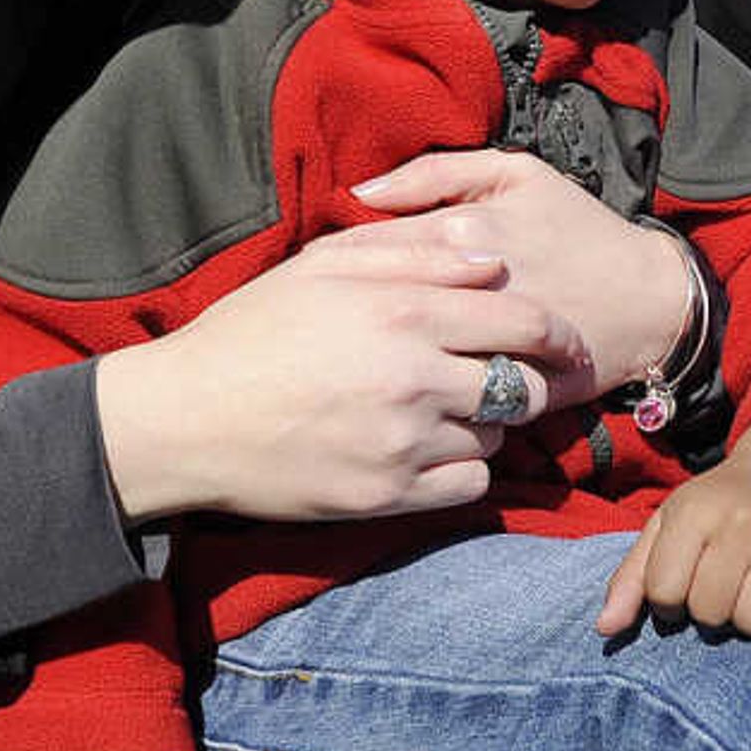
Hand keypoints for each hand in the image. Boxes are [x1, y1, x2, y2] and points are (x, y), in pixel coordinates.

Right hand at [94, 228, 579, 525]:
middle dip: (527, 381)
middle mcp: (413, 379)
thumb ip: (413, 253)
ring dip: (486, 424)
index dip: (558, 332)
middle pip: (524, 386)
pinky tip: (429, 450)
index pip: (525, 322)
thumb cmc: (250, 333)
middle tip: (504, 377)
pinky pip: (470, 486)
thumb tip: (491, 257)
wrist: (184, 420)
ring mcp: (402, 444)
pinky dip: (463, 469)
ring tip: (443, 411)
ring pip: (496, 437)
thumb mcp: (322, 268)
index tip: (565, 340)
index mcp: (402, 312)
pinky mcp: (387, 497)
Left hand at [353, 150, 692, 408]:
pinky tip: (404, 394)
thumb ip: (436, 173)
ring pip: (410, 354)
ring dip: (376, 360)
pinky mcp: (509, 388)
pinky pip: (449, 397)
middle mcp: (470, 287)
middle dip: (344, 317)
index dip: (335, 265)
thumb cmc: (578, 230)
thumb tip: (361, 191)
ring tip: (353, 361)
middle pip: (381, 304)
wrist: (649, 299)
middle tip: (321, 325)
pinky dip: (421, 397)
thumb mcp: (519, 175)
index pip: (371, 248)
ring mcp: (491, 343)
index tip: (318, 280)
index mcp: (465, 231)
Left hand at [595, 405, 750, 637]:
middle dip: (709, 613)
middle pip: (711, 612)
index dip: (668, 603)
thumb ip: (631, 580)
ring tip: (749, 595)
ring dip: (750, 622)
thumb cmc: (714, 511)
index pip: (665, 592)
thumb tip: (604, 630)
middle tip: (719, 590)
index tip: (682, 586)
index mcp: (694, 511)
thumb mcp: (666, 528)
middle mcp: (741, 522)